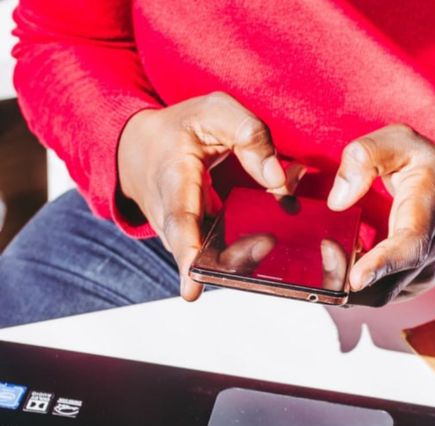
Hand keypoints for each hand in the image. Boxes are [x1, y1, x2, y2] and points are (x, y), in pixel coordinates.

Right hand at [117, 92, 296, 300]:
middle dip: (234, 259)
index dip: (187, 256)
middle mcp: (174, 216)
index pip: (179, 223)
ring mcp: (187, 234)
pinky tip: (279, 226)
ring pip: (217, 257)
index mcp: (172, 180)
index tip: (192, 289)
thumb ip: (248, 134)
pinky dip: (255, 244)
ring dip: (249, 254)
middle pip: (203, 251)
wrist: (140, 147)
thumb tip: (276, 177)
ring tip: (274, 242)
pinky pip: (228, 250)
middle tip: (267, 247)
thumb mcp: (214, 112)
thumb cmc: (182, 129)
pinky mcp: (203, 240)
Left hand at [327, 123, 434, 305]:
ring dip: (346, 285)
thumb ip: (366, 157)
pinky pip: (381, 296)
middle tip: (325, 250)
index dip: (383, 263)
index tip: (357, 278)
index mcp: (430, 207)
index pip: (412, 242)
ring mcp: (427, 274)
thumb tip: (337, 200)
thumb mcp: (403, 143)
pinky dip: (356, 288)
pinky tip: (348, 261)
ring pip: (380, 296)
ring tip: (333, 252)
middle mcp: (433, 249)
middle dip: (345, 280)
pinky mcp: (417, 287)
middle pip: (388, 284)